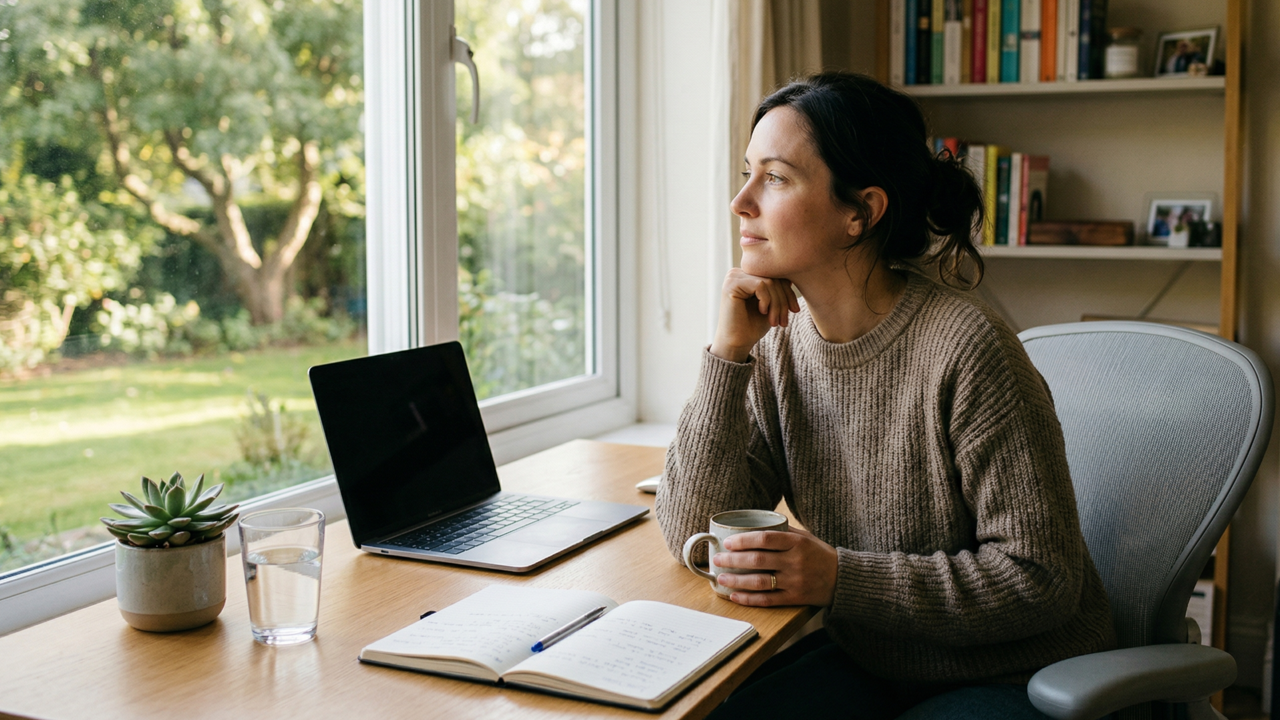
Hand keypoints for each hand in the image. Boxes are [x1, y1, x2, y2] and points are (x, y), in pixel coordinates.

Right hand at [709, 268, 799, 362]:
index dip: (788, 293)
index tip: (795, 311)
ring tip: (774, 322)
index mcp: (747, 276)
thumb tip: (791, 278)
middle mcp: (738, 273)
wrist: (736, 344)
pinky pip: (760, 285)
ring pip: (769, 282)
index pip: (775, 275)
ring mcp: (733, 277)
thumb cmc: (752, 327)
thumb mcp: (771, 306)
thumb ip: (778, 290)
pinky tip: (762, 312)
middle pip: (773, 277)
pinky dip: (766, 301)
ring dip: (777, 304)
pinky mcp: (732, 284)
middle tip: (784, 322)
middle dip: (783, 301)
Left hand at [712, 527, 836, 606]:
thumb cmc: (820, 555)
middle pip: (758, 560)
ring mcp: (795, 582)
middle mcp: (795, 562)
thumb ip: (783, 532)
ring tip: (721, 577)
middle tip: (717, 559)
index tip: (728, 542)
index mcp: (797, 543)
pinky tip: (735, 595)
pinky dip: (749, 599)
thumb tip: (754, 526)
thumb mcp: (806, 537)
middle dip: (733, 560)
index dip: (743, 540)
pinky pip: (768, 600)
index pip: (765, 539)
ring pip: (760, 582)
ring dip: (737, 580)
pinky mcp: (795, 598)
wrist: (843, 579)